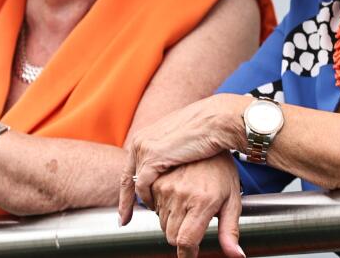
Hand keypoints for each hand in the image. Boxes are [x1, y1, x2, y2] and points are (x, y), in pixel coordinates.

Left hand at [118, 94, 246, 225]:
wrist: (213, 120)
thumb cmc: (206, 129)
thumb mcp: (180, 140)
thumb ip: (170, 152)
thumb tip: (170, 165)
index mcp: (146, 135)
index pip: (131, 166)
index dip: (129, 188)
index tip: (128, 206)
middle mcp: (140, 140)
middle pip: (128, 176)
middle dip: (126, 200)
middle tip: (126, 219)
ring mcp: (144, 147)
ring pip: (135, 182)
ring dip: (142, 201)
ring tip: (150, 214)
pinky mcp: (152, 156)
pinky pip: (143, 184)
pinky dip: (148, 197)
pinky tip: (156, 206)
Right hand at [152, 153, 243, 257]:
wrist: (210, 135)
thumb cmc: (223, 170)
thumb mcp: (233, 200)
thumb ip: (230, 231)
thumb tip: (237, 256)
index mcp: (202, 202)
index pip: (185, 241)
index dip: (187, 255)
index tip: (190, 255)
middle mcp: (181, 194)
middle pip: (170, 236)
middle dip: (181, 237)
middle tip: (193, 223)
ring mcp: (166, 186)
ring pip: (161, 222)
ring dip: (171, 222)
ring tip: (187, 206)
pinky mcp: (157, 179)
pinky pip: (152, 206)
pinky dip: (161, 208)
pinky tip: (175, 198)